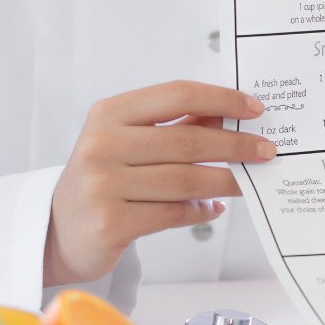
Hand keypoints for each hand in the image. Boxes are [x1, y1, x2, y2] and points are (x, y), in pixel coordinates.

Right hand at [43, 81, 274, 285]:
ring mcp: (104, 185)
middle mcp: (102, 145)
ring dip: (225, 183)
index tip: (255, 109)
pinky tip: (214, 208)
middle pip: (187, 141)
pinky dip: (200, 211)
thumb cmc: (104, 179)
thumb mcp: (128, 142)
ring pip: (186, 181)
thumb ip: (175, 127)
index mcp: (109, 114)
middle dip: (235, 146)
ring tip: (248, 183)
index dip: (221, 99)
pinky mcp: (112, 222)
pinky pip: (174, 213)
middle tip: (266, 151)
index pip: (176, 95)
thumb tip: (231, 118)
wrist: (58, 229)